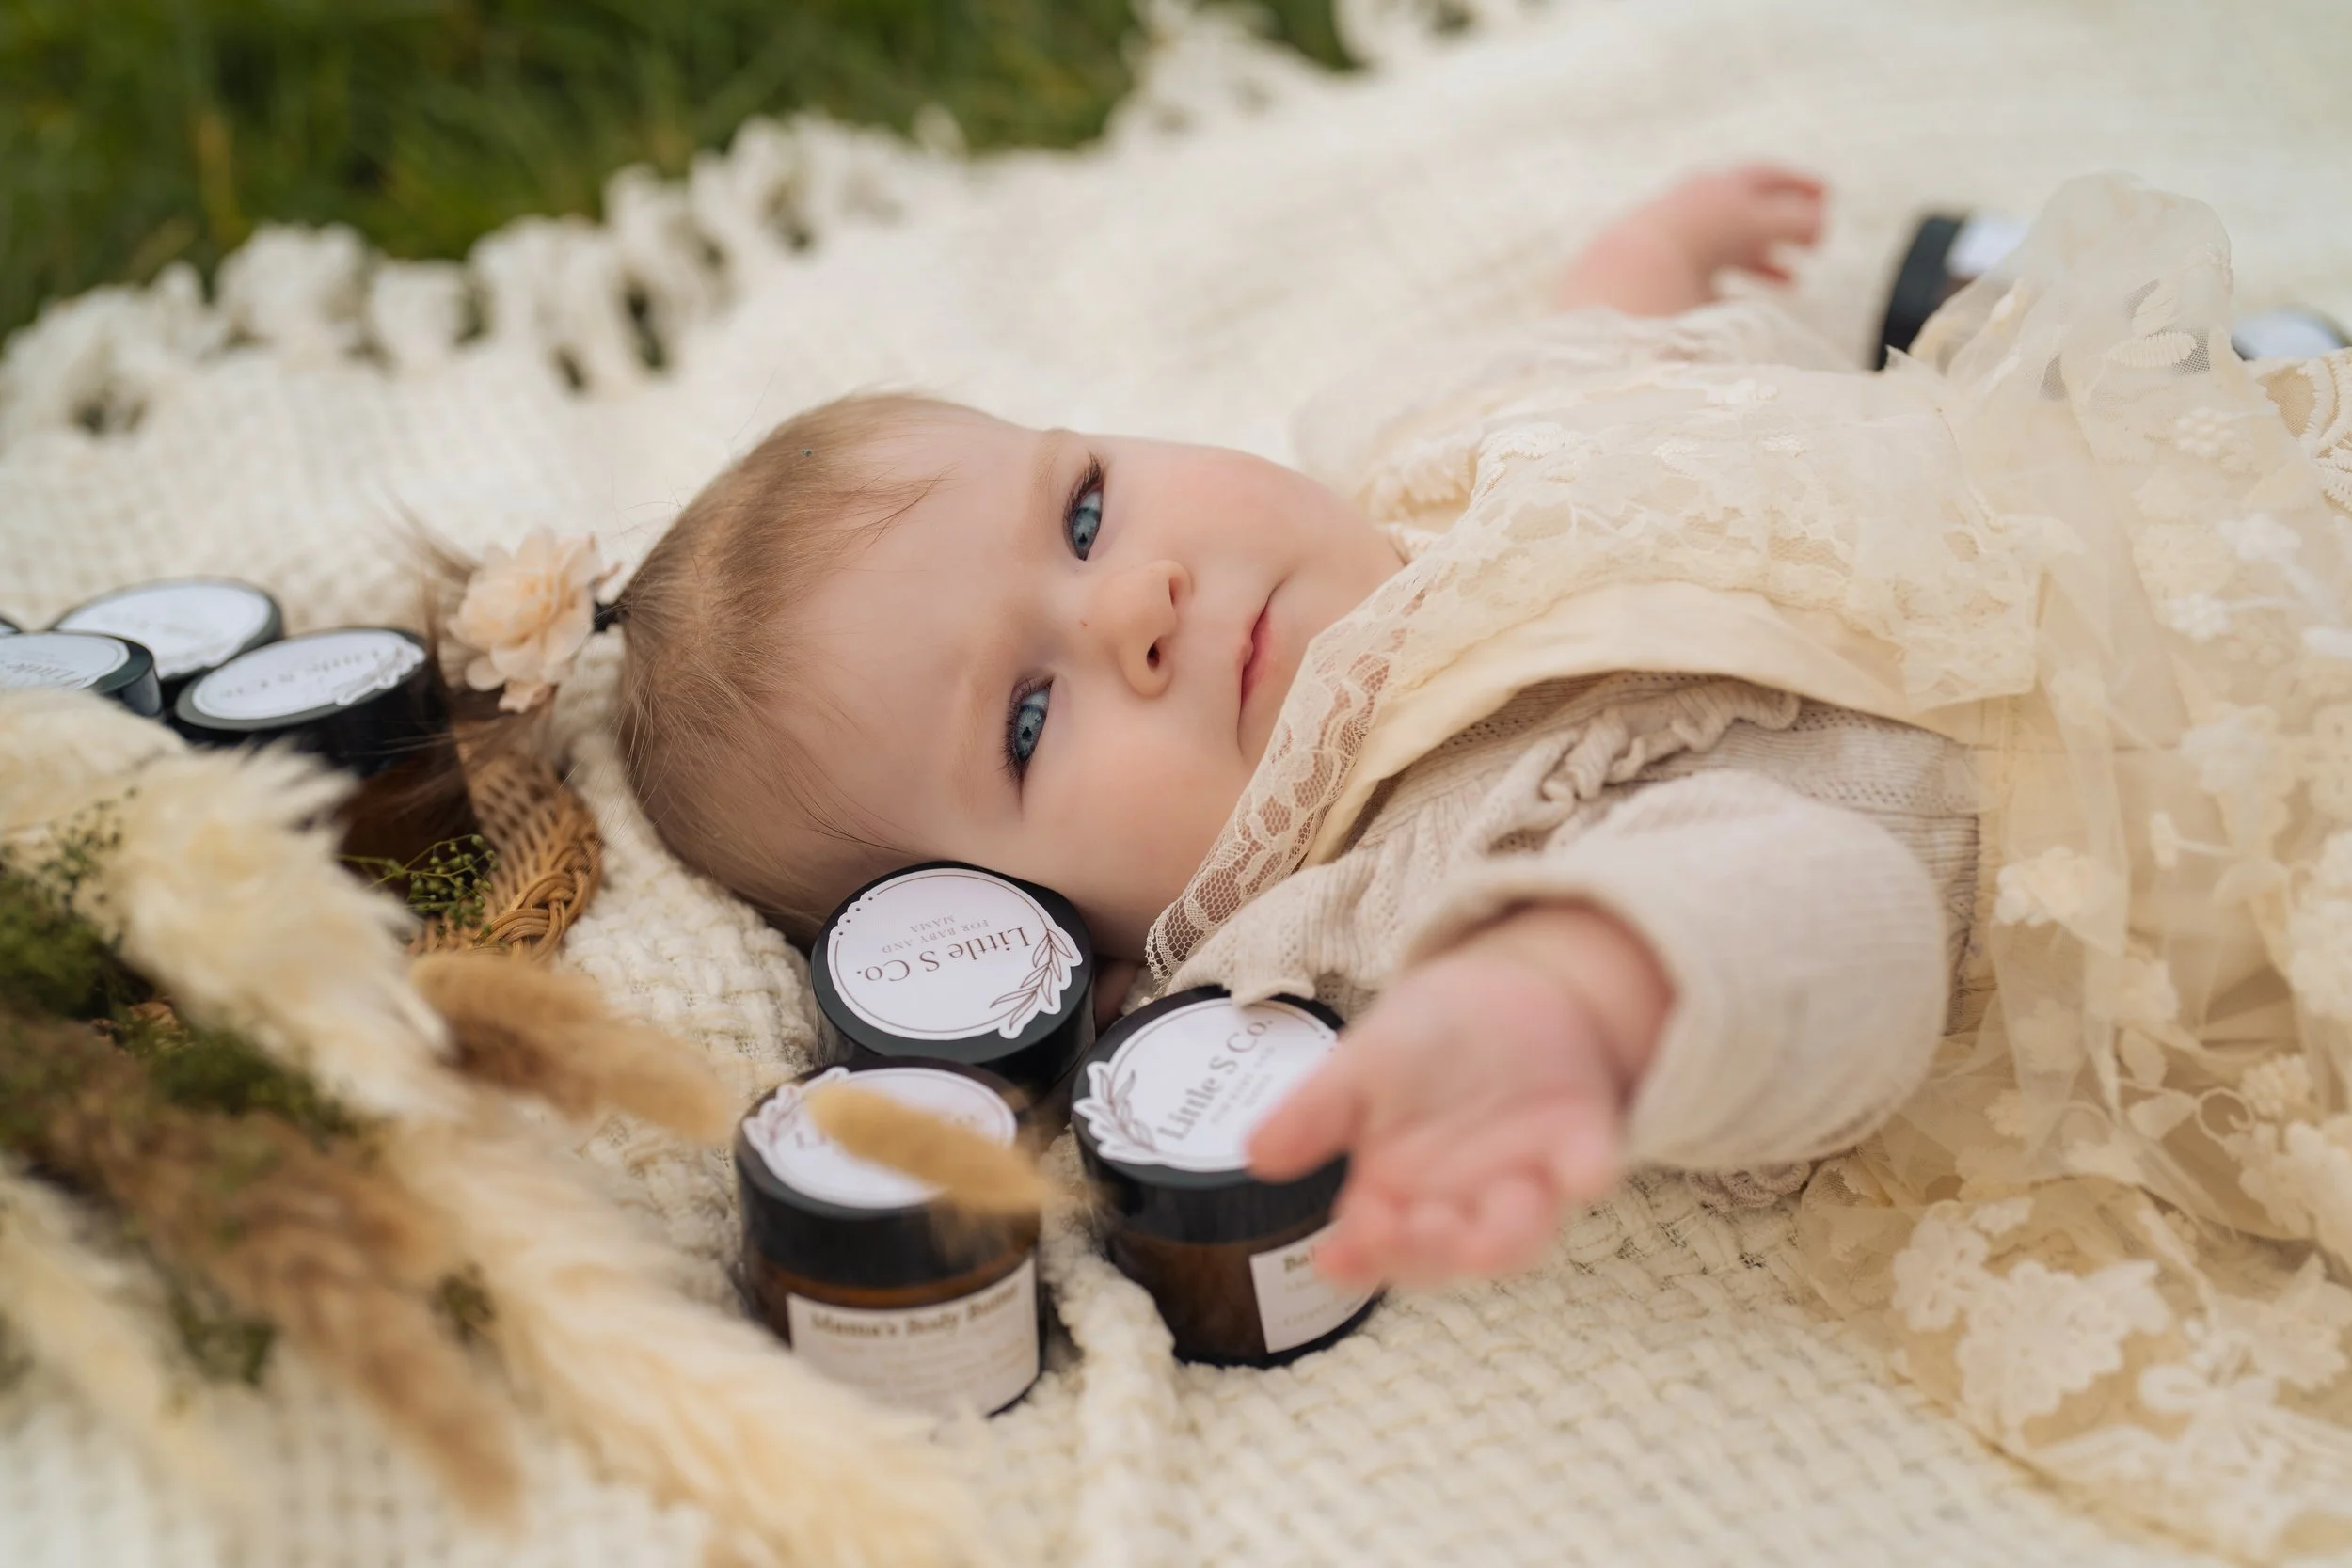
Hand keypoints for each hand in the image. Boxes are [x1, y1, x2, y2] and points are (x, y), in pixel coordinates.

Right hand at [1246, 904, 1670, 1287]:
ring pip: (1518, 1236)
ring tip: (1489, 1225)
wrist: (1507, 989)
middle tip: (1418, 1229)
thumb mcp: (1361, 1064)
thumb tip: (1255, 1155)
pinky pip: (1588, 1171)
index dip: (1356, 1259)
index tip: (1334, 1256)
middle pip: (1443, 1255)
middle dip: (1430, 1253)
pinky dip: (1584, 1173)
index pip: (1371, 1245)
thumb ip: (1316, 1110)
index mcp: (1395, 1193)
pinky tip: (1577, 1170)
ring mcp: (1524, 1183)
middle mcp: (1458, 1204)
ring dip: (1505, 1236)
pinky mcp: (1582, 1147)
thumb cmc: (1424, 1040)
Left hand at [1557, 163, 1826, 315]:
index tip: (1828, 198)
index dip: (1801, 186)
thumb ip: (1796, 222)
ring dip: (1766, 263)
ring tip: (1795, 283)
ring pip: (1729, 252)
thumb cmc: (1697, 243)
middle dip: (1786, 228)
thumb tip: (1820, 225)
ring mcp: (1676, 247)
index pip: (1766, 177)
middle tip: (1817, 245)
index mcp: (1717, 186)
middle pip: (1748, 213)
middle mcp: (1694, 211)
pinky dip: (1734, 295)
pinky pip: (1705, 288)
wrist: (1628, 275)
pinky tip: (1750, 312)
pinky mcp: (1662, 283)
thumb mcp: (1758, 226)